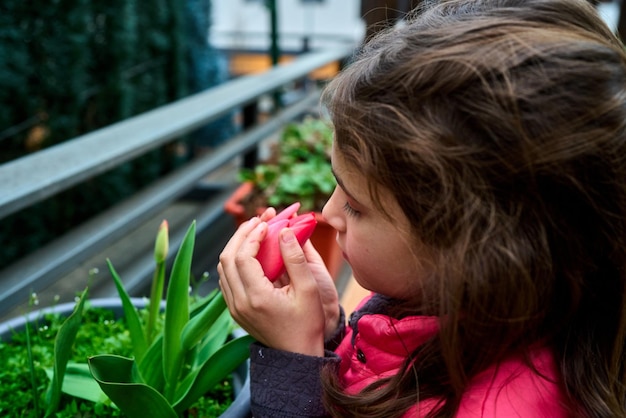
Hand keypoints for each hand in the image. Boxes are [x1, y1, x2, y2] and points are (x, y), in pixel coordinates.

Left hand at [218, 215, 325, 355]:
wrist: (297, 354)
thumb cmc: (308, 324)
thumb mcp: (309, 289)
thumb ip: (296, 258)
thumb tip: (285, 230)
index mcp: (257, 297)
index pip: (243, 256)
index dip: (253, 235)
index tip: (267, 224)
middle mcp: (240, 303)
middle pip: (226, 258)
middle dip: (241, 235)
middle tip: (258, 221)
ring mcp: (234, 308)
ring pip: (222, 268)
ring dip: (236, 246)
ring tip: (254, 232)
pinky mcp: (235, 310)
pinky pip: (226, 279)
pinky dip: (234, 260)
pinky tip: (250, 252)